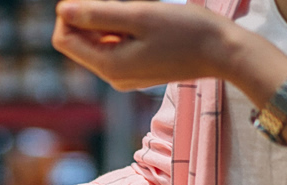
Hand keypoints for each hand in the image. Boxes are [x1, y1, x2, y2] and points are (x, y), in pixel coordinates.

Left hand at [52, 1, 237, 90]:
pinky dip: (119, 30)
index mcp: (109, 66)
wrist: (222, 53)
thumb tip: (63, 10)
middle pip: (77, 42)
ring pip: (96, 43)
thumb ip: (99, 14)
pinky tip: (141, 21)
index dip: (70, 13)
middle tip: (122, 3)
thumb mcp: (140, 16)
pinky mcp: (135, 71)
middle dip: (89, 16)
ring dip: (106, 21)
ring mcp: (123, 76)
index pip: (64, 39)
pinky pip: (114, 47)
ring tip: (136, 12)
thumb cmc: (186, 31)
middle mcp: (111, 77)